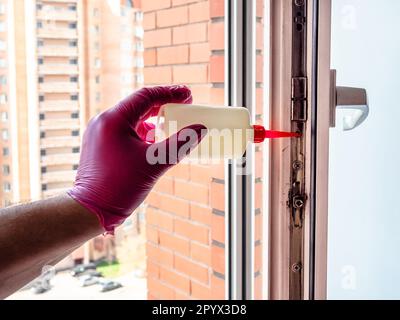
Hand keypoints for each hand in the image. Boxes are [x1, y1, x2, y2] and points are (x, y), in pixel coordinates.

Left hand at [67, 86, 206, 232]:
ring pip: (132, 119)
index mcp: (113, 120)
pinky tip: (156, 142)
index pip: (146, 96)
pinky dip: (143, 133)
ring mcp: (100, 134)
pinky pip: (126, 132)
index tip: (189, 94)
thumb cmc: (119, 188)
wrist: (90, 211)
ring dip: (154, 120)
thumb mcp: (154, 164)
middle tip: (185, 104)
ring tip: (173, 124)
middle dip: (163, 105)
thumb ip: (180, 144)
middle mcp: (104, 122)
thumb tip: (200, 129)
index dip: (170, 93)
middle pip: (139, 105)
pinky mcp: (101, 146)